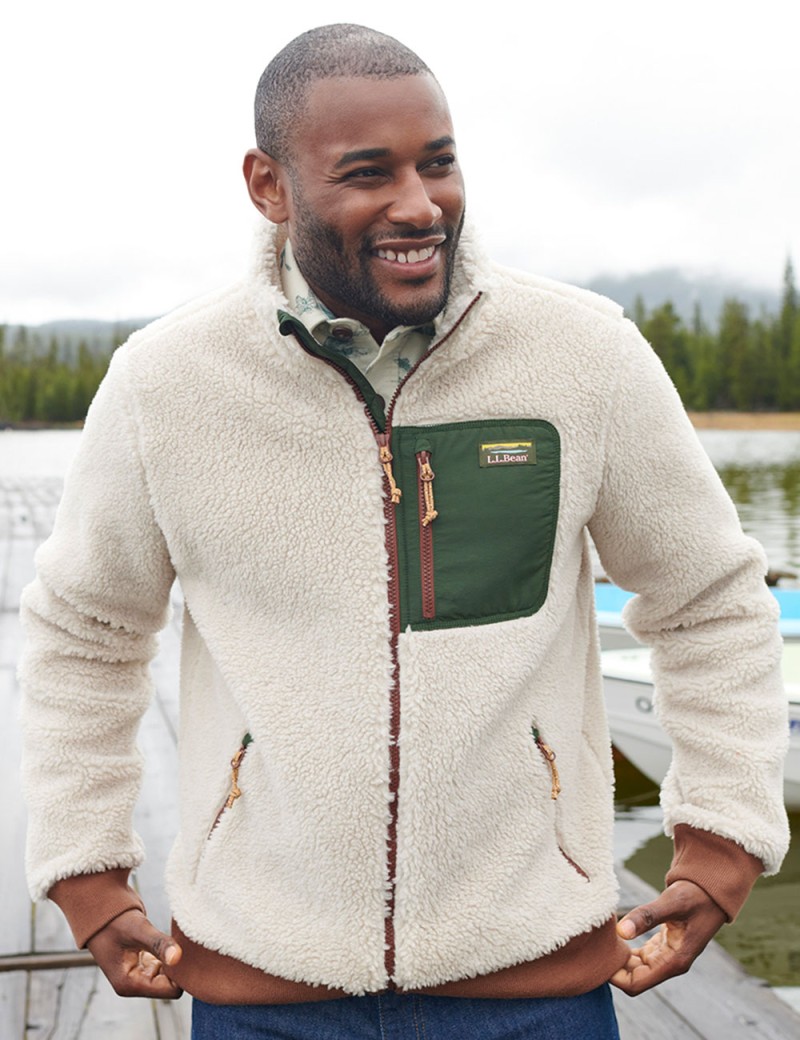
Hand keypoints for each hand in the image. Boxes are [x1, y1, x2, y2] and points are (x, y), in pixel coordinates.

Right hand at [86, 908, 182, 997]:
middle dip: (178, 968)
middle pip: (171, 985)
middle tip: (184, 944)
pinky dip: (170, 956)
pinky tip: (170, 942)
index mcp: (130, 984)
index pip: (170, 990)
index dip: (181, 973)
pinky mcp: (142, 966)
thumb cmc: (116, 921)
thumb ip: (159, 944)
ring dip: (174, 961)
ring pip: (169, 976)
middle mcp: (134, 985)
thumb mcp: (139, 930)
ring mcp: (138, 976)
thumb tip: (178, 958)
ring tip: (177, 941)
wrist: (100, 912)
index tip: (185, 951)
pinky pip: (164, 967)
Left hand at [610, 880, 725, 995]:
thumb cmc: (695, 895)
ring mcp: (667, 956)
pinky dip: (627, 950)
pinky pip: (641, 957)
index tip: (599, 955)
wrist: (711, 890)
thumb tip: (620, 931)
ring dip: (620, 959)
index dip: (614, 976)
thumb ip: (646, 916)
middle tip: (596, 945)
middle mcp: (671, 963)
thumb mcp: (671, 903)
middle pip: (633, 978)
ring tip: (603, 940)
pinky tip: (616, 936)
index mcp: (674, 961)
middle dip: (614, 967)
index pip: (636, 983)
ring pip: (636, 968)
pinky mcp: (664, 947)